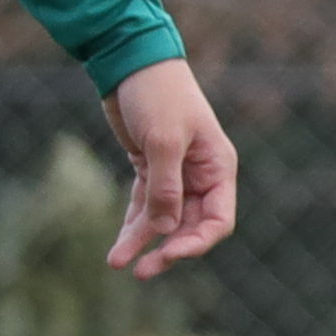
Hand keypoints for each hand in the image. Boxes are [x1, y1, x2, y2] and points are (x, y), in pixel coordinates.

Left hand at [104, 57, 240, 271]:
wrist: (131, 64)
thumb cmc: (158, 95)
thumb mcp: (163, 141)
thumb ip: (165, 187)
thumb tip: (163, 229)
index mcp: (217, 168)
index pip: (218, 220)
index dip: (196, 243)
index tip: (168, 254)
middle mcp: (201, 175)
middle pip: (189, 226)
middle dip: (166, 249)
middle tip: (141, 271)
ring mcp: (176, 173)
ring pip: (163, 220)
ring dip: (143, 241)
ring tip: (117, 263)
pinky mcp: (150, 168)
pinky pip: (145, 206)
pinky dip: (132, 225)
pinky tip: (119, 246)